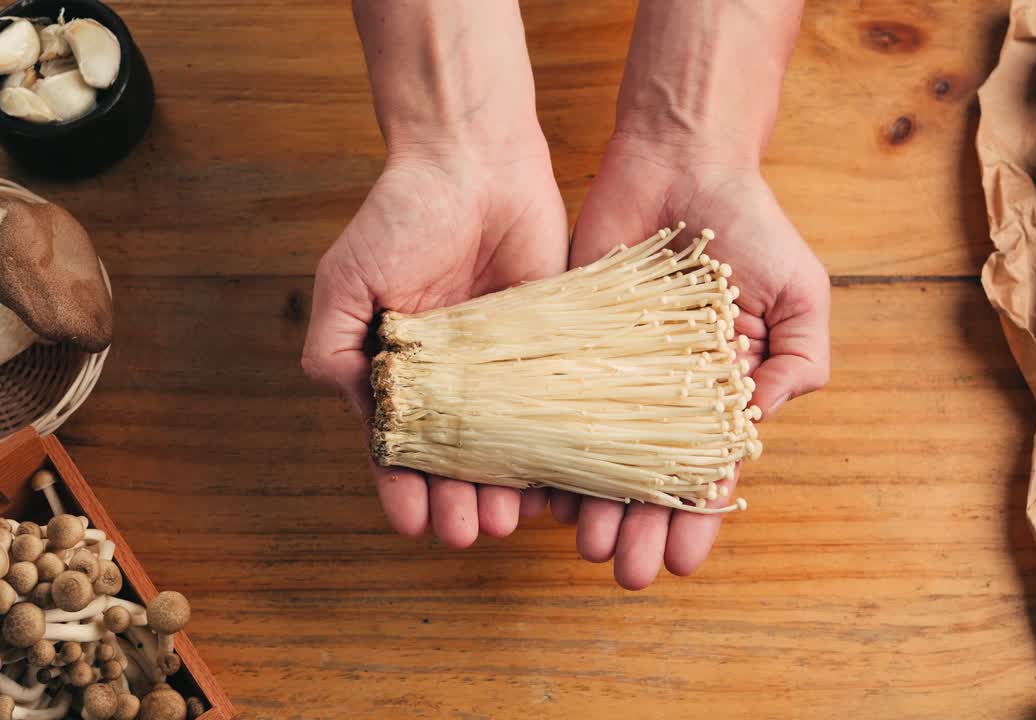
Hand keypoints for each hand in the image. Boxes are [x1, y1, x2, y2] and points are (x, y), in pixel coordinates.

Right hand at [302, 149, 567, 544]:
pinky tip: (557, 483)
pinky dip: (557, 450)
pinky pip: (557, 411)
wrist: (475, 162)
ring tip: (508, 521)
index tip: (413, 522)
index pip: (401, 449)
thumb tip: (355, 410)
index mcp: (402, 372)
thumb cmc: (402, 216)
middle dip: (458, 501)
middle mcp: (456, 381)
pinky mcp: (554, 349)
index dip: (404, 489)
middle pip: (457, 461)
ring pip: (510, 448)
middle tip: (468, 532)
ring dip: (505, 491)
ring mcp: (507, 369)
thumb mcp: (347, 281)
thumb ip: (334, 348)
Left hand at [558, 135, 831, 588]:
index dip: (697, 517)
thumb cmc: (750, 223)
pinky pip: (553, 403)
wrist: (680, 160)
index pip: (708, 469)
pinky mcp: (567, 342)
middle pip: (649, 476)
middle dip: (641, 529)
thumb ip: (799, 361)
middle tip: (627, 574)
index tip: (683, 562)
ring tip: (588, 548)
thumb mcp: (800, 291)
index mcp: (720, 392)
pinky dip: (548, 446)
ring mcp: (612, 370)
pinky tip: (544, 490)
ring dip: (595, 505)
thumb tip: (757, 424)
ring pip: (599, 453)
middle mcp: (662, 392)